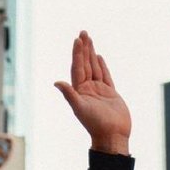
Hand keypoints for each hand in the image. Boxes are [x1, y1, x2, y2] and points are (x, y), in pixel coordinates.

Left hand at [55, 30, 130, 155]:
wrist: (112, 136)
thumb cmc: (96, 125)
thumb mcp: (81, 108)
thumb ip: (70, 95)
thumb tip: (56, 82)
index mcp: (80, 91)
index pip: (77, 68)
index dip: (77, 54)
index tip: (77, 40)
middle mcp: (88, 89)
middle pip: (85, 64)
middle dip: (84, 49)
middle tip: (83, 32)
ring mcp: (99, 91)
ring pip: (95, 68)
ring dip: (91, 54)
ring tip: (89, 39)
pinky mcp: (110, 94)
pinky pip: (105, 76)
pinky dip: (102, 66)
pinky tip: (99, 57)